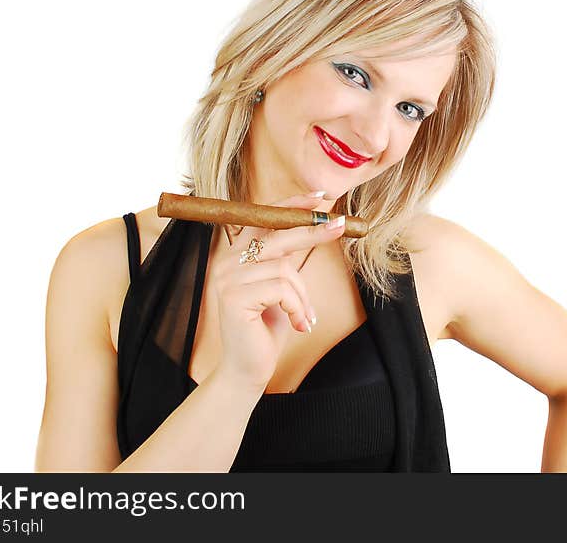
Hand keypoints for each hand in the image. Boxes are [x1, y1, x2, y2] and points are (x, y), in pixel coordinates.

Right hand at [205, 191, 346, 390]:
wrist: (249, 370)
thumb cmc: (267, 328)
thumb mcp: (280, 287)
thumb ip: (285, 260)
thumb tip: (315, 226)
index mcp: (235, 255)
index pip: (262, 219)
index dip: (290, 205)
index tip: (320, 197)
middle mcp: (226, 262)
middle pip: (276, 236)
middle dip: (312, 231)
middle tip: (340, 225)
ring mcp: (227, 279)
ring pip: (285, 270)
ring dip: (303, 296)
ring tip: (303, 317)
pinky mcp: (233, 297)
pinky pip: (282, 289)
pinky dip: (297, 307)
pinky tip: (297, 325)